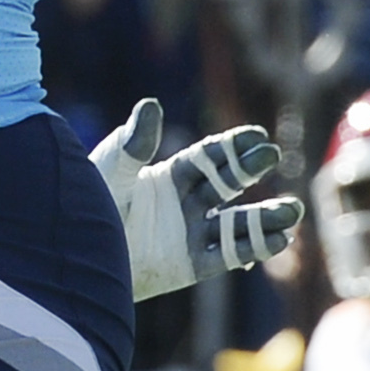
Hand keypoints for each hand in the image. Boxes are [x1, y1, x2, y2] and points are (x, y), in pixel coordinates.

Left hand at [96, 98, 302, 297]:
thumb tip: (151, 104)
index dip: (233, 147)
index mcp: (167, 178)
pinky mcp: (189, 266)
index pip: (209, 158)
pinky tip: (278, 239)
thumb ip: (132, 144)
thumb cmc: (84, 212)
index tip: (257, 136)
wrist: (76, 262)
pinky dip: (253, 247)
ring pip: (236, 224)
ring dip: (265, 218)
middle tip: (272, 156)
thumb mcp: (109, 174)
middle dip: (249, 170)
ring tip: (292, 211)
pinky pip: (227, 255)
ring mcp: (189, 236)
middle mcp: (183, 205)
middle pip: (227, 184)